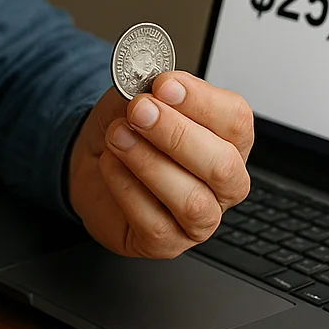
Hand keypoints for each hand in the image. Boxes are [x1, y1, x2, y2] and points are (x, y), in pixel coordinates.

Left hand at [68, 71, 253, 257]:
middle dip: (176, 135)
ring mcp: (200, 218)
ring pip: (191, 200)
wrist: (93, 162)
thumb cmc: (128, 131)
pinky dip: (126, 188)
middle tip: (140, 112)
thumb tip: (159, 88)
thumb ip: (152, 90)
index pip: (236, 120)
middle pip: (222, 165)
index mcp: (229, 140)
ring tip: (118, 136)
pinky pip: (156, 223)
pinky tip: (111, 165)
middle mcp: (223, 183)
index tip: (165, 85)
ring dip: (149, 162)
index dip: (202, 102)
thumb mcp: (138, 96)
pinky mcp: (168, 243)